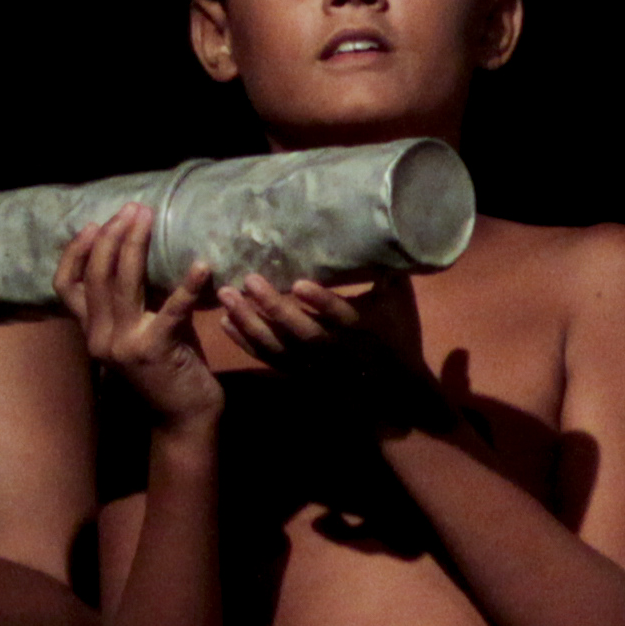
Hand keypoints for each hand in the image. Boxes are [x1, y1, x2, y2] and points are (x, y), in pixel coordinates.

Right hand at [53, 202, 226, 432]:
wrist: (184, 419)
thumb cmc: (170, 371)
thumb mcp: (145, 330)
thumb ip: (138, 301)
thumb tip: (145, 255)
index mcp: (93, 332)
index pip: (66, 286)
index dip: (76, 252)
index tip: (94, 222)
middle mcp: (100, 338)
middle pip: (96, 276)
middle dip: (111, 236)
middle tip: (133, 209)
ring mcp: (124, 345)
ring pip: (121, 284)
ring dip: (135, 246)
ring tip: (147, 218)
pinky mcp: (155, 351)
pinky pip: (170, 310)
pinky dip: (186, 285)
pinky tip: (202, 265)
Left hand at [213, 267, 444, 426]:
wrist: (392, 393)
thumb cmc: (397, 338)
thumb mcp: (399, 303)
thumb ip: (387, 271)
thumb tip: (382, 232)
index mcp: (364, 328)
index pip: (342, 316)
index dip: (322, 302)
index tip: (300, 284)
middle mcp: (337, 348)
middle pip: (302, 331)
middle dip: (274, 307)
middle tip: (248, 280)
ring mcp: (315, 364)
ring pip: (279, 346)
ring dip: (250, 323)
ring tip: (227, 298)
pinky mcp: (299, 373)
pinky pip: (268, 358)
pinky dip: (245, 342)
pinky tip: (225, 322)